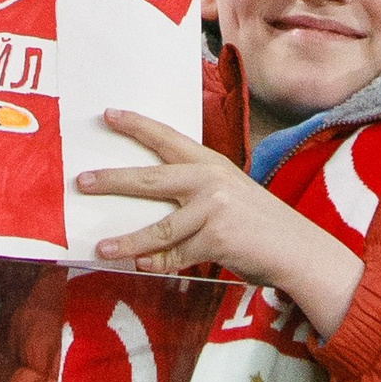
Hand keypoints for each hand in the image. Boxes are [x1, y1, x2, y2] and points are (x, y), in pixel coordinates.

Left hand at [77, 109, 364, 336]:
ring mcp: (213, 210)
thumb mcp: (229, 194)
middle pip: (150, 179)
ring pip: (158, 228)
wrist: (297, 248)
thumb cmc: (259, 223)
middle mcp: (209, 181)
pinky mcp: (215, 240)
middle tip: (83, 181)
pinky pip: (175, 256)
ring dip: (126, 240)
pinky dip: (156, 264)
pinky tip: (140, 266)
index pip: (167, 138)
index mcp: (211, 164)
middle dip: (112, 180)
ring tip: (101, 247)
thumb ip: (194, 193)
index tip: (108, 115)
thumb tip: (148, 204)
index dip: (136, 126)